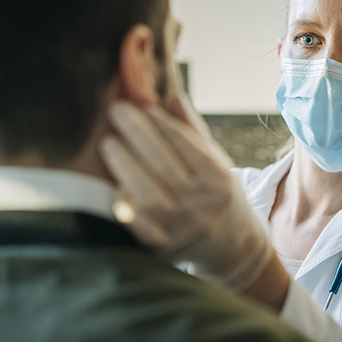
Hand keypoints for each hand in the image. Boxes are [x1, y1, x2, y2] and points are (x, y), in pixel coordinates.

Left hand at [99, 97, 273, 290]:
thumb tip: (169, 94)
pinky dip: (126, 206)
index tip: (140, 103)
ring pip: (149, 195)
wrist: (233, 246)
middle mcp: (202, 203)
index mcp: (218, 178)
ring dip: (125, 166)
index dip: (161, 122)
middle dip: (137, 133)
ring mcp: (183, 227)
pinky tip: (114, 185)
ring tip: (108, 142)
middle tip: (116, 110)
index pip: (187, 144)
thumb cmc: (218, 194)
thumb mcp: (216, 161)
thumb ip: (191, 130)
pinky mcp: (165, 248)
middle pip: (164, 164)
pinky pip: (141, 228)